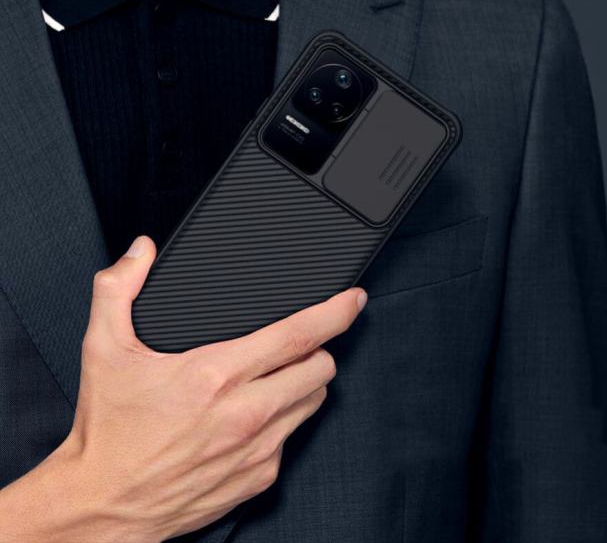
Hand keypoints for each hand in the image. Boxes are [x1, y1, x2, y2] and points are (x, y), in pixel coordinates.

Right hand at [0, 236, 366, 542]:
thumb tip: (141, 252)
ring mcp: (257, 449)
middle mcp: (244, 413)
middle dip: (319, 348)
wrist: (102, 505)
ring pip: (314, 402)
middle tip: (302, 341)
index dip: (335, 312)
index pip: (297, 334)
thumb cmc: (108, 430)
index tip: (353, 299)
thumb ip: (119, 290)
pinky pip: (293, 438)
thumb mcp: (103, 349)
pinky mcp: (258, 477)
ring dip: (305, 382)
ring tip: (281, 374)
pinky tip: (259, 415)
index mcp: (216, 374)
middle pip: (320, 368)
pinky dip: (286, 419)